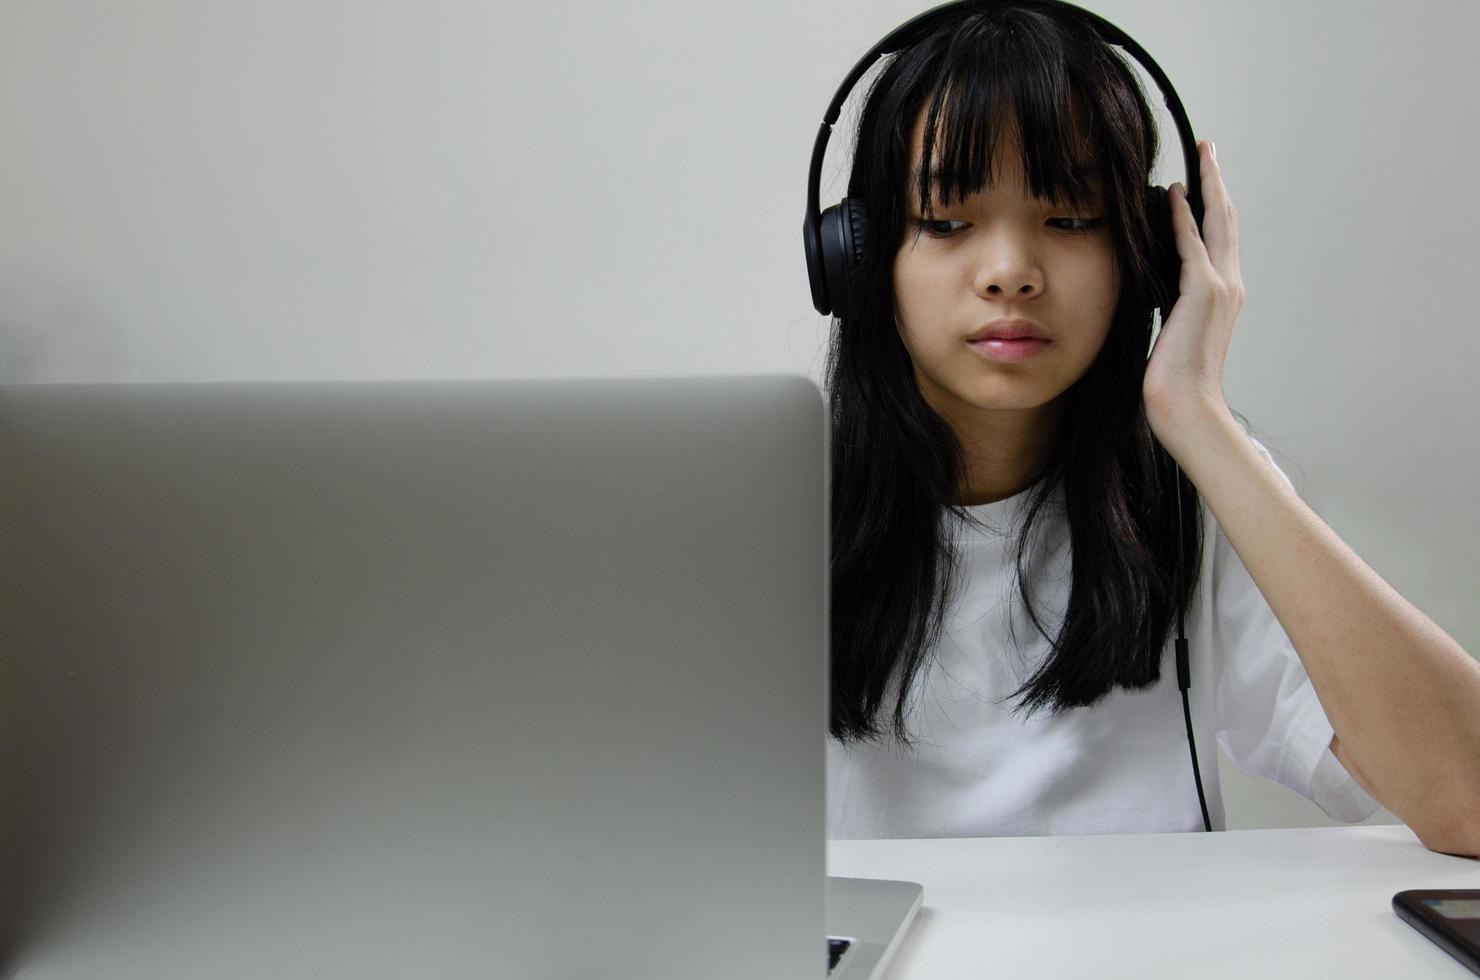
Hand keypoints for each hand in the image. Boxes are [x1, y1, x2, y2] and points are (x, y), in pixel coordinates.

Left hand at [1143, 139, 1242, 451]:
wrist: (1188, 408)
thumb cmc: (1174, 381)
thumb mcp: (1171, 333)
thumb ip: (1169, 306)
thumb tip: (1151, 289)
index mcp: (1222, 295)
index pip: (1220, 237)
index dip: (1212, 204)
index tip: (1201, 177)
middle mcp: (1228, 285)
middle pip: (1227, 219)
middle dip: (1216, 181)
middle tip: (1208, 149)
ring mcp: (1219, 288)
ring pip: (1216, 222)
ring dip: (1206, 186)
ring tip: (1199, 157)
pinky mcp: (1202, 294)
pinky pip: (1192, 244)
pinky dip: (1183, 216)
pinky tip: (1173, 193)